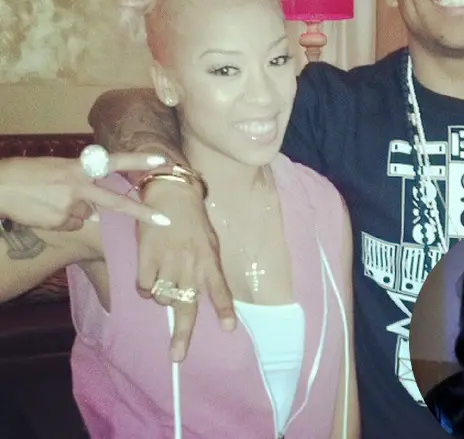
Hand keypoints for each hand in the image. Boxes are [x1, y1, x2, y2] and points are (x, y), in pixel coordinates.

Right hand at [0, 154, 171, 230]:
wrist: (0, 186)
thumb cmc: (30, 175)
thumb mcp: (60, 169)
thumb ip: (82, 184)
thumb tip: (95, 212)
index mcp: (79, 167)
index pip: (115, 161)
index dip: (138, 160)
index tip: (161, 159)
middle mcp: (79, 186)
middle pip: (116, 202)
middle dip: (142, 213)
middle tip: (164, 221)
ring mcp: (70, 206)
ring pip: (86, 215)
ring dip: (73, 212)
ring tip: (49, 200)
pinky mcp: (60, 222)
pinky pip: (71, 225)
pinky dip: (61, 221)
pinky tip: (45, 210)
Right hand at [136, 180, 234, 361]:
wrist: (172, 196)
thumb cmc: (194, 221)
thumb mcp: (210, 243)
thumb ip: (209, 268)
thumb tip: (205, 294)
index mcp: (209, 261)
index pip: (220, 290)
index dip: (225, 310)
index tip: (229, 328)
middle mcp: (190, 266)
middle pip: (187, 307)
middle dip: (182, 334)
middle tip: (177, 356)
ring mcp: (168, 262)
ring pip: (162, 298)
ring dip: (162, 296)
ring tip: (164, 277)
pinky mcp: (147, 257)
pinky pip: (144, 287)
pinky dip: (146, 287)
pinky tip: (149, 274)